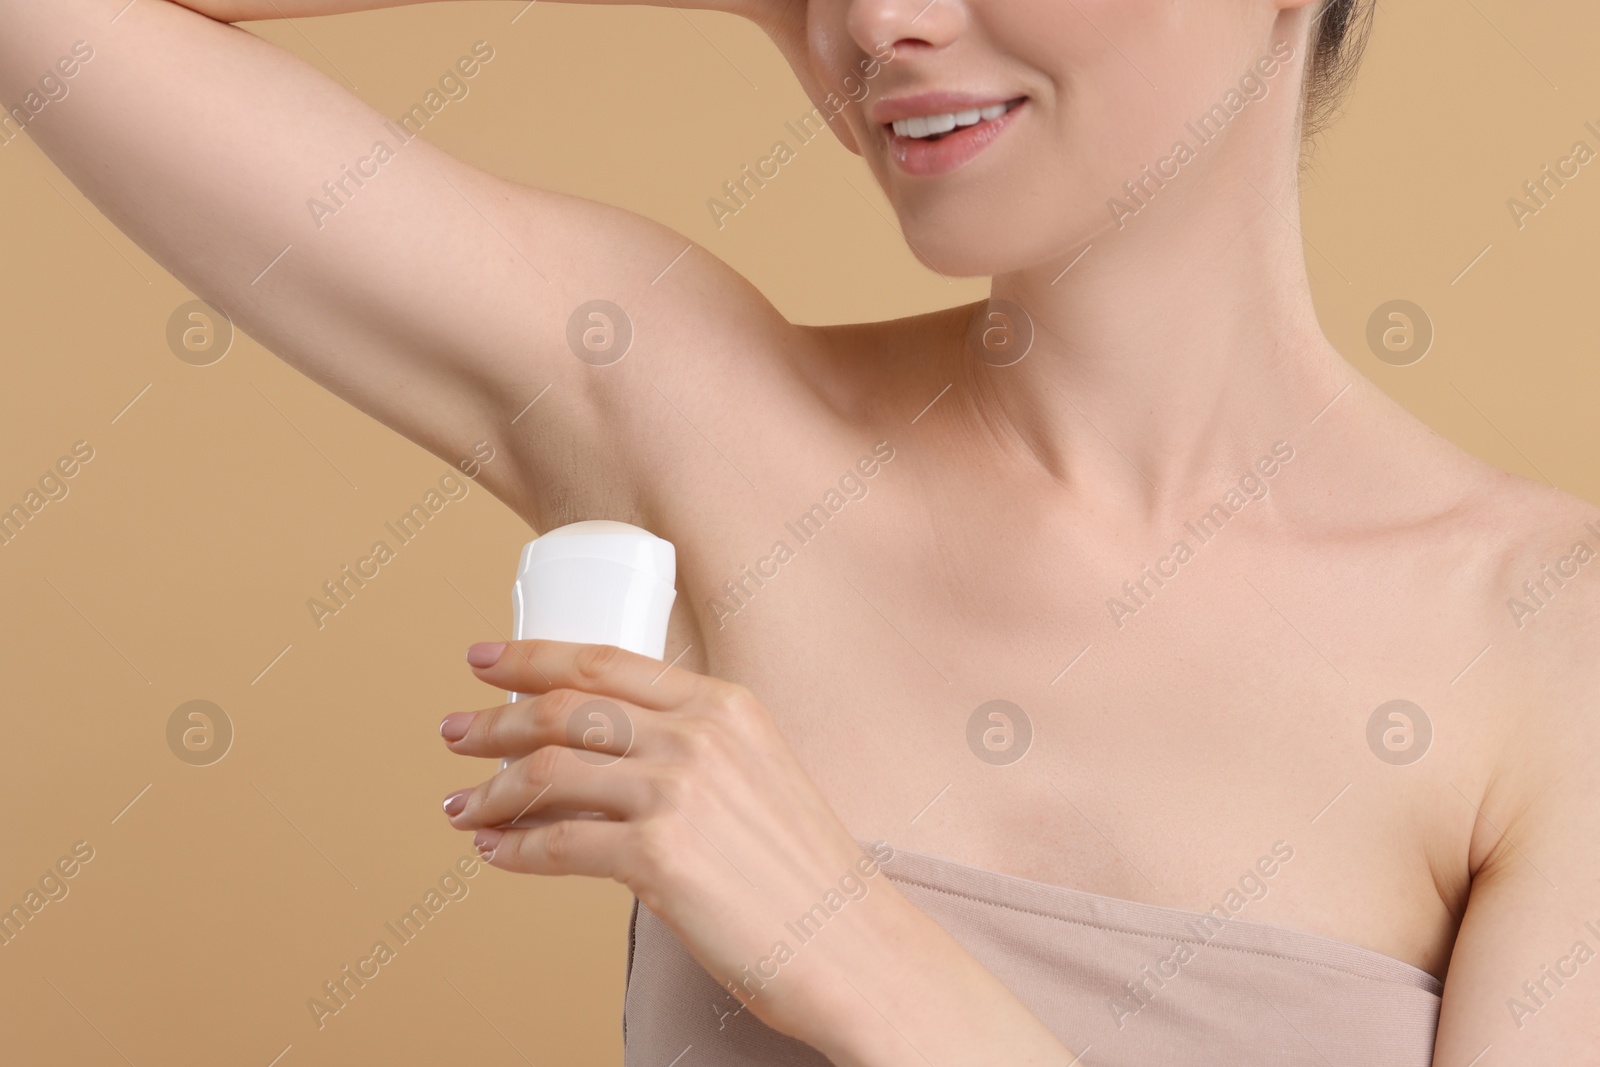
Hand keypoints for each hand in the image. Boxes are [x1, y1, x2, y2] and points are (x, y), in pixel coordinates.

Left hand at [437, 638, 908, 1043]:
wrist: (850, 943)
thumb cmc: (803, 870)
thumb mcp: (758, 772)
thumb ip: (695, 746)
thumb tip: (604, 750)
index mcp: (724, 704)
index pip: (606, 662)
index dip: (533, 655)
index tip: (486, 659)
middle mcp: (699, 736)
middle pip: (564, 709)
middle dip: (494, 720)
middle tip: (454, 731)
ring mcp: (678, 794)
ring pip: (548, 773)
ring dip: (489, 790)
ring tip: (461, 805)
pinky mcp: (659, 858)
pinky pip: (557, 844)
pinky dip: (512, 850)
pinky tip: (495, 853)